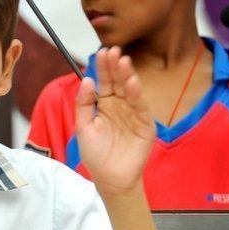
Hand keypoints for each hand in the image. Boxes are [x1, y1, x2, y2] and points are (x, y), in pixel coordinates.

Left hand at [75, 46, 154, 196]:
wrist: (110, 179)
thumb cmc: (96, 155)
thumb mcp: (83, 127)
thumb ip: (83, 104)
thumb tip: (87, 80)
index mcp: (104, 105)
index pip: (105, 82)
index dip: (103, 68)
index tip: (101, 52)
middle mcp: (120, 107)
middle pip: (118, 82)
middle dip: (115, 67)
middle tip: (113, 51)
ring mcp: (133, 114)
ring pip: (130, 91)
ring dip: (127, 76)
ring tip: (123, 61)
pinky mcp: (145, 125)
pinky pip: (140, 107)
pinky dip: (136, 95)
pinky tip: (132, 83)